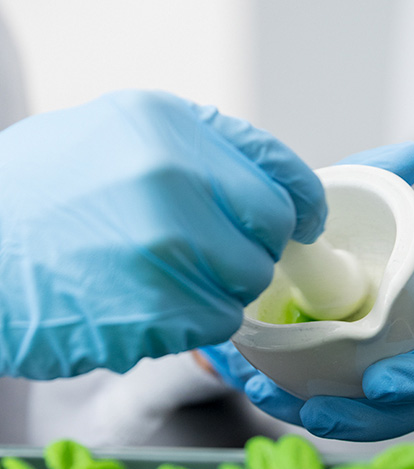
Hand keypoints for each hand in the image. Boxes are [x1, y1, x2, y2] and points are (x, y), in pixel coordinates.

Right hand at [0, 90, 324, 378]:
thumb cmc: (39, 196)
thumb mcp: (118, 133)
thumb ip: (202, 150)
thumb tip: (276, 186)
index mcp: (167, 127)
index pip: (280, 172)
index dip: (302, 203)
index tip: (305, 220)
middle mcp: (172, 182)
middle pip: (271, 235)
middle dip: (251, 248)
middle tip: (208, 251)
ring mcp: (167, 252)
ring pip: (245, 287)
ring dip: (217, 288)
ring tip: (158, 274)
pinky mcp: (158, 314)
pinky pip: (212, 326)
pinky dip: (189, 321)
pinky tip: (141, 301)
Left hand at [201, 142, 413, 440]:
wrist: (273, 274)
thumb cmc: (326, 239)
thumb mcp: (344, 198)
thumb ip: (377, 171)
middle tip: (380, 384)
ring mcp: (404, 362)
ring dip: (372, 419)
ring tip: (317, 414)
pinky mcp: (364, 397)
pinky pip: (359, 420)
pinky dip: (316, 415)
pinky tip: (271, 396)